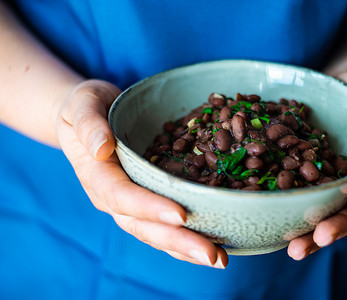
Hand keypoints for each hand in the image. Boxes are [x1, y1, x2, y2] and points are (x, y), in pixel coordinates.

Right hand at [56, 79, 227, 267]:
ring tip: (218, 259)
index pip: (122, 196)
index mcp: (97, 175)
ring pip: (155, 233)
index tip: (181, 215)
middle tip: (212, 254)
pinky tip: (212, 247)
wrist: (88, 118)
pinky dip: (185, 239)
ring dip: (186, 249)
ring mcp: (129, 204)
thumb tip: (101, 148)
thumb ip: (89, 124)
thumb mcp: (82, 105)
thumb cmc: (86, 108)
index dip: (150, 207)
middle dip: (177, 241)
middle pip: (143, 225)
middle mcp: (112, 197)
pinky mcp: (145, 201)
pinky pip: (163, 226)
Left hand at [287, 71, 346, 259]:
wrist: (337, 91)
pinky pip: (296, 199)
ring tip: (294, 249)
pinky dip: (285, 215)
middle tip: (320, 238)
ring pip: (321, 215)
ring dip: (309, 235)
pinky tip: (270, 226)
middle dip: (336, 227)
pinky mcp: (302, 180)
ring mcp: (326, 185)